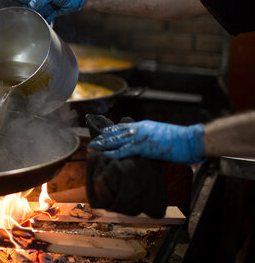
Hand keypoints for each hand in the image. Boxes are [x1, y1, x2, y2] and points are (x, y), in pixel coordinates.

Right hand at [15, 0, 87, 21]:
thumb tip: (29, 8)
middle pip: (25, 5)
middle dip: (38, 6)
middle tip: (48, 1)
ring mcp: (38, 3)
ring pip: (33, 13)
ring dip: (44, 11)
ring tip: (53, 5)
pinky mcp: (44, 11)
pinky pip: (40, 17)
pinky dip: (47, 16)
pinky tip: (54, 10)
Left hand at [87, 120, 204, 163]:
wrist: (190, 139)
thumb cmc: (179, 140)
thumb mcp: (160, 135)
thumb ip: (148, 138)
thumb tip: (141, 145)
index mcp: (143, 126)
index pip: (121, 128)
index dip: (109, 132)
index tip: (100, 136)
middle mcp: (139, 128)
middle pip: (115, 133)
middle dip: (102, 139)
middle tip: (91, 143)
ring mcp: (140, 137)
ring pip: (116, 140)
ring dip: (103, 145)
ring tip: (92, 148)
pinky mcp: (144, 147)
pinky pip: (124, 150)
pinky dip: (113, 153)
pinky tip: (104, 155)